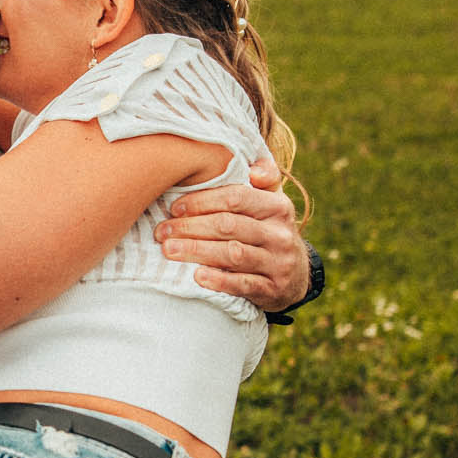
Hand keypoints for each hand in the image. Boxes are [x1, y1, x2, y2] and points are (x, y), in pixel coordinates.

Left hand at [156, 158, 310, 309]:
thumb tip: (253, 169)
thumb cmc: (269, 231)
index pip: (236, 197)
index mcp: (278, 206)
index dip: (202, 200)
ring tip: (169, 250)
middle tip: (162, 231)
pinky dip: (219, 280)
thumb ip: (264, 177)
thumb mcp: (272, 202)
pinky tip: (197, 276)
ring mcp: (278, 263)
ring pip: (233, 254)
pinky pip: (243, 284)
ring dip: (197, 251)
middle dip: (191, 226)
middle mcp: (280, 234)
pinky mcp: (272, 289)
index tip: (175, 208)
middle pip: (229, 225)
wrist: (296, 276)